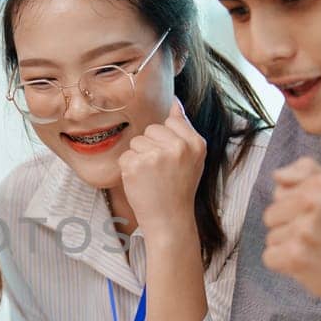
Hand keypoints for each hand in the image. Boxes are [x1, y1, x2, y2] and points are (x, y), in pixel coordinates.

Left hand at [115, 101, 205, 236]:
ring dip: (139, 158)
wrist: (169, 219)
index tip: (171, 159)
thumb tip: (174, 101)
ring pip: (136, 141)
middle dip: (151, 147)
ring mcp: (156, 156)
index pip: (171, 121)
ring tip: (151, 176)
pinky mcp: (136, 165)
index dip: (166, 139)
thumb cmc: (179, 187)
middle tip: (160, 170)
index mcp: (196, 143)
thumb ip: (183, 129)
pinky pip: (125, 155)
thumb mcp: (191, 157)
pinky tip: (141, 182)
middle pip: (151, 129)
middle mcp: (178, 147)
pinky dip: (128, 169)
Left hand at [262, 158, 320, 320]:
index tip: (316, 217)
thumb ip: (308, 173)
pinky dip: (284, 264)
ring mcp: (303, 229)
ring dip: (288, 246)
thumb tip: (278, 175)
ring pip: (271, 237)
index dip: (294, 206)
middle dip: (288, 227)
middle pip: (271, 215)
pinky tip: (306, 263)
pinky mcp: (295, 255)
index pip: (280, 191)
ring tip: (313, 250)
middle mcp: (313, 202)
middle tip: (314, 236)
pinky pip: (270, 256)